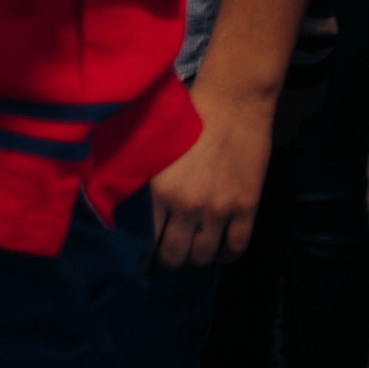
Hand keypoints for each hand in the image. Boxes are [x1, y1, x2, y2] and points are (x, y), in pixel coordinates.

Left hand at [151, 83, 274, 267]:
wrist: (231, 106)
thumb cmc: (186, 122)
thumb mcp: (153, 153)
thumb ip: (142, 183)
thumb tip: (121, 210)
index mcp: (158, 190)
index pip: (145, 240)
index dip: (142, 254)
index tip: (139, 257)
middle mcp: (187, 205)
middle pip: (174, 256)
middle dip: (167, 262)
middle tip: (164, 259)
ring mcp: (219, 209)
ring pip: (204, 257)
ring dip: (196, 259)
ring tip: (190, 251)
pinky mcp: (247, 208)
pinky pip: (236, 248)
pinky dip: (226, 256)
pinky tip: (219, 251)